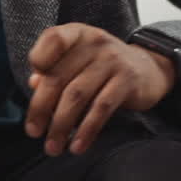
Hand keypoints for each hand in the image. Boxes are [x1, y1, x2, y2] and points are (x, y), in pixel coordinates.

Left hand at [25, 22, 175, 155]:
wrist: (148, 68)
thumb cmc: (101, 66)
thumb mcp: (78, 59)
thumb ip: (55, 69)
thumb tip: (33, 84)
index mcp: (77, 33)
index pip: (53, 40)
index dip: (39, 61)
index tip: (32, 88)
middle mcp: (94, 42)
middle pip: (59, 76)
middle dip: (41, 108)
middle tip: (33, 132)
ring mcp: (112, 60)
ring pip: (77, 96)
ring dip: (61, 125)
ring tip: (52, 147)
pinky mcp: (127, 81)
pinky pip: (101, 109)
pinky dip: (86, 130)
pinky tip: (77, 147)